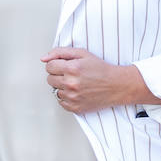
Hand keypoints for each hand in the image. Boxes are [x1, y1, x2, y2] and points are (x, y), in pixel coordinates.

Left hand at [43, 47, 157, 113]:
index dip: (56, 65)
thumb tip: (43, 59)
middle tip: (71, 74)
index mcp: (71, 69)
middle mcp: (71, 84)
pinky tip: (77, 92)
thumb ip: (60, 52)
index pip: (48, 67)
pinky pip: (61, 102)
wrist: (117, 86)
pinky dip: (66, 98)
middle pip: (49, 79)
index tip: (64, 66)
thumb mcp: (82, 53)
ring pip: (55, 91)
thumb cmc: (100, 69)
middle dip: (58, 75)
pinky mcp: (76, 108)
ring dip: (62, 87)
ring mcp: (73, 97)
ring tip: (76, 83)